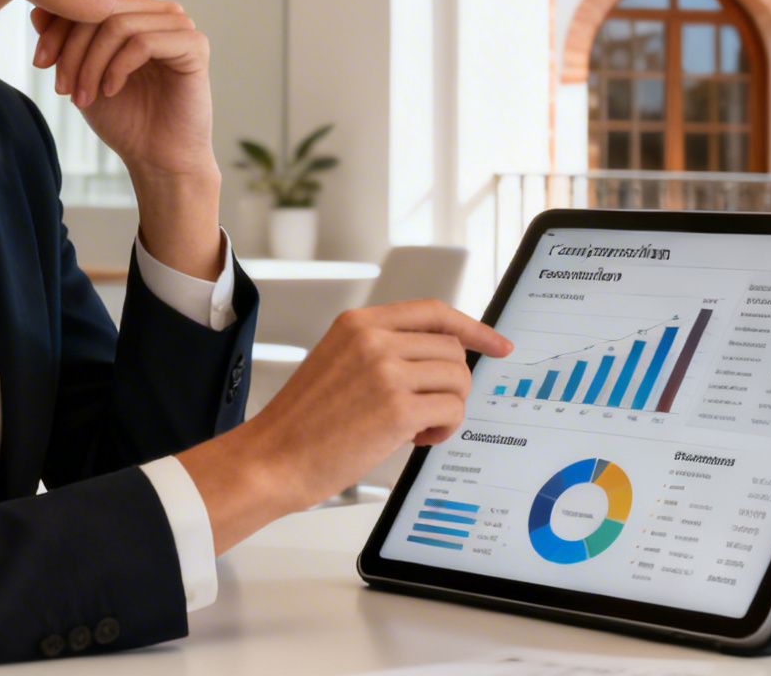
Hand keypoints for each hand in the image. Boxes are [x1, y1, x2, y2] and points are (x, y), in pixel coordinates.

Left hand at [31, 0, 213, 179]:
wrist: (157, 159)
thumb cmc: (124, 118)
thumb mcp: (82, 76)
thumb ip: (64, 43)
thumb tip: (37, 11)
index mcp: (137, 13)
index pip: (90, 0)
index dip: (57, 27)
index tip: (40, 62)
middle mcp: (160, 13)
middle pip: (102, 10)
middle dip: (72, 49)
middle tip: (62, 88)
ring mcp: (180, 27)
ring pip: (119, 26)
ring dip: (91, 64)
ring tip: (84, 96)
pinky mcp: (194, 46)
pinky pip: (143, 43)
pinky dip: (117, 68)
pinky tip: (111, 91)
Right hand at [176, 300, 511, 550]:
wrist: (273, 458)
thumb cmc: (303, 423)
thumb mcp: (338, 362)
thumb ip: (382, 350)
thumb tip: (439, 359)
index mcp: (358, 323)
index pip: (434, 312)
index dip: (473, 328)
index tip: (497, 344)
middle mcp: (373, 339)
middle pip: (452, 349)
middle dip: (450, 383)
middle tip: (426, 410)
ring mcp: (386, 372)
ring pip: (458, 379)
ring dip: (447, 408)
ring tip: (416, 427)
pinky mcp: (397, 408)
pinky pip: (452, 410)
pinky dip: (444, 429)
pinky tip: (416, 439)